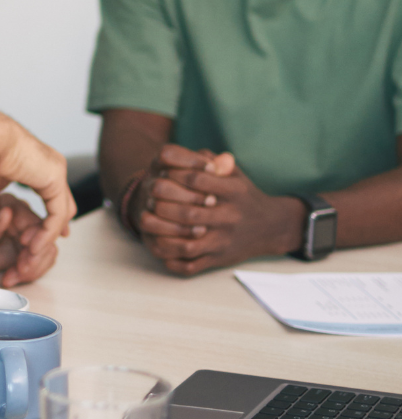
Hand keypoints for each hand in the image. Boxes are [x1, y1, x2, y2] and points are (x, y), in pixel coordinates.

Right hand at [0, 117, 74, 255]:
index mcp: (39, 163)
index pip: (54, 195)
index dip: (49, 218)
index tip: (40, 235)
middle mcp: (53, 165)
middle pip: (63, 205)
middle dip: (52, 230)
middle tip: (39, 249)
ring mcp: (57, 170)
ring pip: (62, 212)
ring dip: (46, 235)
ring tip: (31, 252)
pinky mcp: (55, 177)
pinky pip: (57, 213)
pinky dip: (47, 232)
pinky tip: (35, 244)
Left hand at [0, 179, 59, 286]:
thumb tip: (6, 213)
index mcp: (6, 205)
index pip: (33, 219)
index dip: (35, 237)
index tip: (26, 250)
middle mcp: (20, 216)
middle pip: (45, 237)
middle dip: (35, 257)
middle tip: (20, 271)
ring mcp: (26, 233)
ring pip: (48, 250)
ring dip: (34, 268)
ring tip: (12, 276)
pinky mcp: (27, 249)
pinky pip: (43, 261)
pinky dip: (31, 273)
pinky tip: (12, 277)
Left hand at [136, 147, 302, 274]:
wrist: (271, 227)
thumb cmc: (244, 196)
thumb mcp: (235, 174)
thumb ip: (213, 160)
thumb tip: (190, 153)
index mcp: (233, 192)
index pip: (196, 179)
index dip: (174, 174)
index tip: (161, 173)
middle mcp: (229, 217)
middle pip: (189, 213)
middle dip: (162, 204)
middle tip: (149, 197)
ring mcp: (223, 241)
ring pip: (187, 243)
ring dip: (162, 233)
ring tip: (147, 221)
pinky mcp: (218, 260)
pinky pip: (191, 265)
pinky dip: (172, 259)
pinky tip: (158, 245)